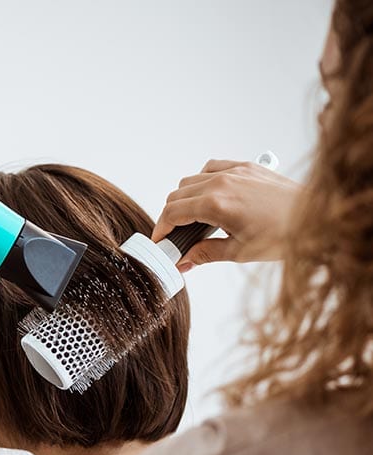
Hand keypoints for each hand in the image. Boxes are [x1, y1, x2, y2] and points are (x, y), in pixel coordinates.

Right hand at [152, 160, 301, 268]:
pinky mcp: (246, 166)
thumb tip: (183, 262)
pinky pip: (212, 167)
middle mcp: (221, 182)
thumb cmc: (285, 236)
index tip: (160, 241)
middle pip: (177, 195)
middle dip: (170, 216)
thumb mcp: (240, 252)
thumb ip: (204, 254)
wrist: (319, 219)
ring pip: (191, 180)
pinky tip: (210, 198)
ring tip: (193, 220)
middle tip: (176, 236)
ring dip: (185, 199)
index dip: (161, 229)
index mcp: (216, 204)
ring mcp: (234, 171)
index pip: (173, 212)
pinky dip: (203, 182)